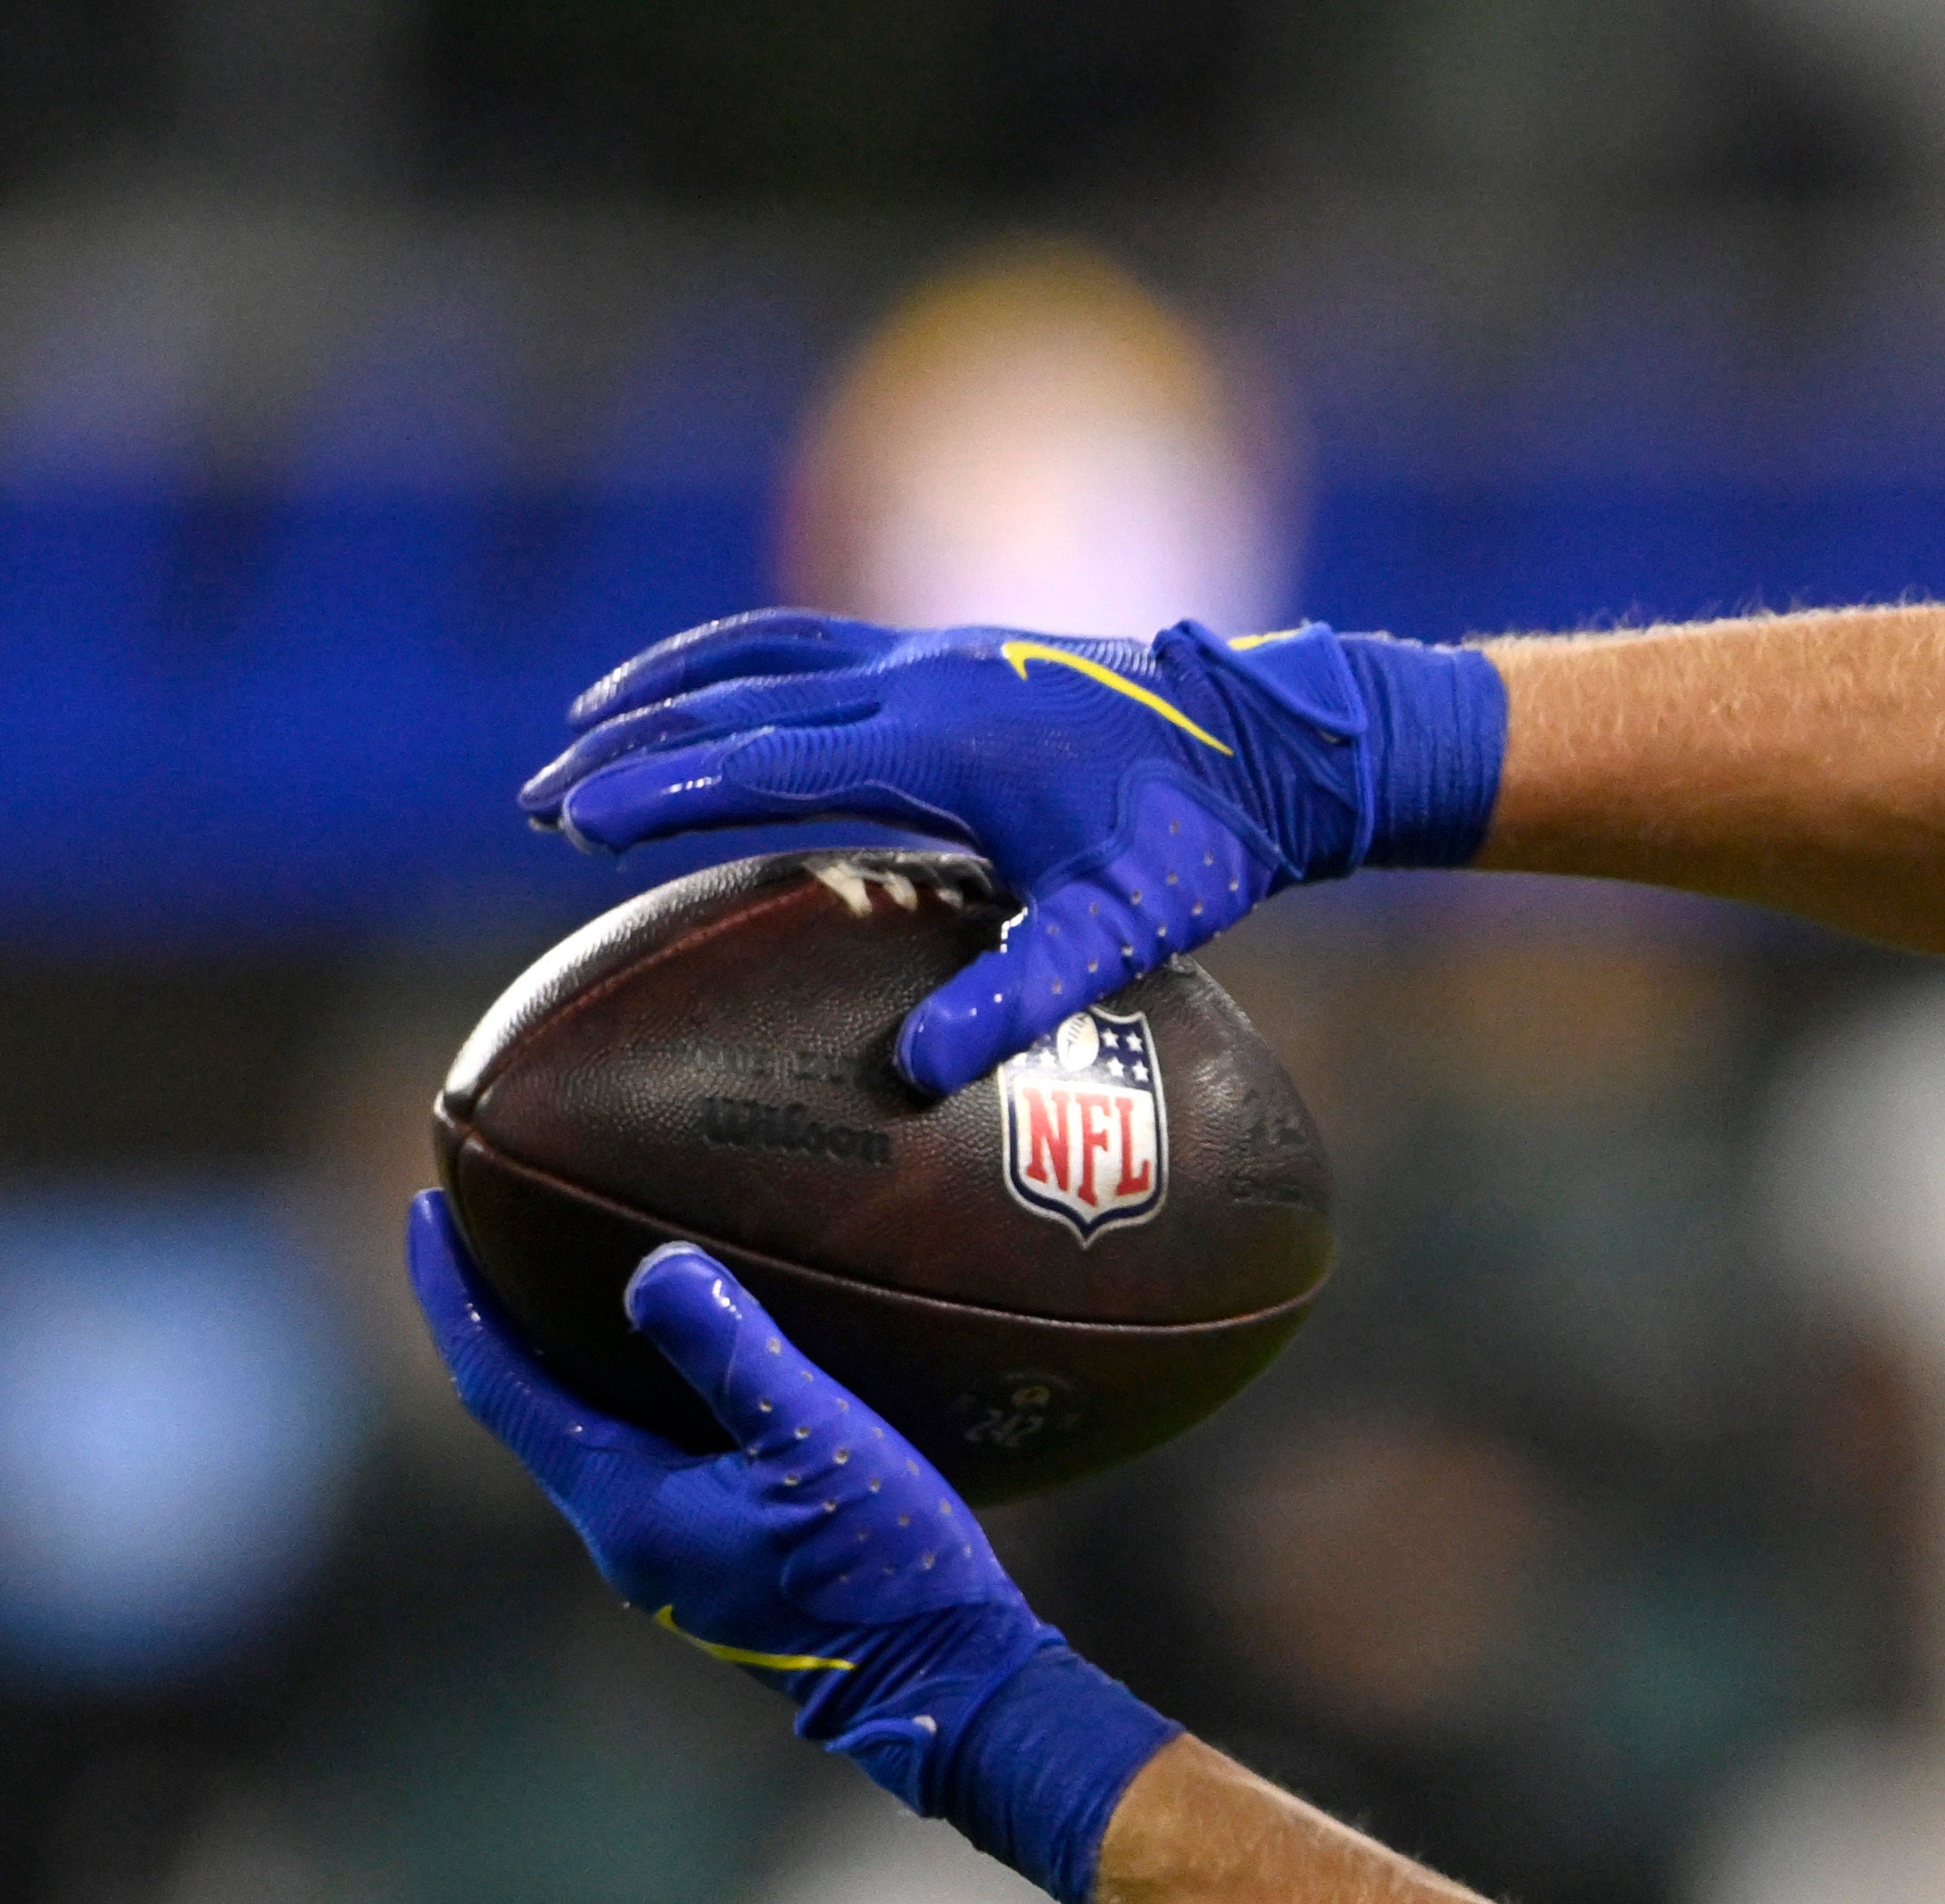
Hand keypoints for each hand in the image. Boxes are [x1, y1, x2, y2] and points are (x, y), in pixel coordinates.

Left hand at [405, 1200, 1169, 1903]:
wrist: (946, 1691)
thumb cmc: (886, 1575)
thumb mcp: (818, 1445)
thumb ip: (730, 1351)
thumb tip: (652, 1268)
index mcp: (624, 1506)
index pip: (498, 1383)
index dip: (452, 1293)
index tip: (427, 1208)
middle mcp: (625, 1537)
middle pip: (527, 1409)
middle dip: (497, 1315)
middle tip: (488, 1223)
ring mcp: (670, 1559)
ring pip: (585, 1437)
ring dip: (563, 1357)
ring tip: (572, 1277)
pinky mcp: (718, 1564)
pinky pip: (645, 1458)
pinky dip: (631, 1394)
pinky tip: (678, 1363)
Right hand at [523, 612, 1499, 1095]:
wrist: (1268, 740)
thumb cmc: (1197, 844)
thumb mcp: (1118, 932)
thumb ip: (1019, 998)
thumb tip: (913, 1074)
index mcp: (940, 740)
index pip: (764, 762)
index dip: (663, 790)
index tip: (572, 823)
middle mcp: (918, 676)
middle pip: (734, 701)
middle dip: (628, 747)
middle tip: (533, 802)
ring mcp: (928, 653)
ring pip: (757, 656)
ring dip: (661, 694)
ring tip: (575, 738)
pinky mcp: (944, 653)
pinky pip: (804, 644)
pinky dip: (729, 665)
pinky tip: (694, 699)